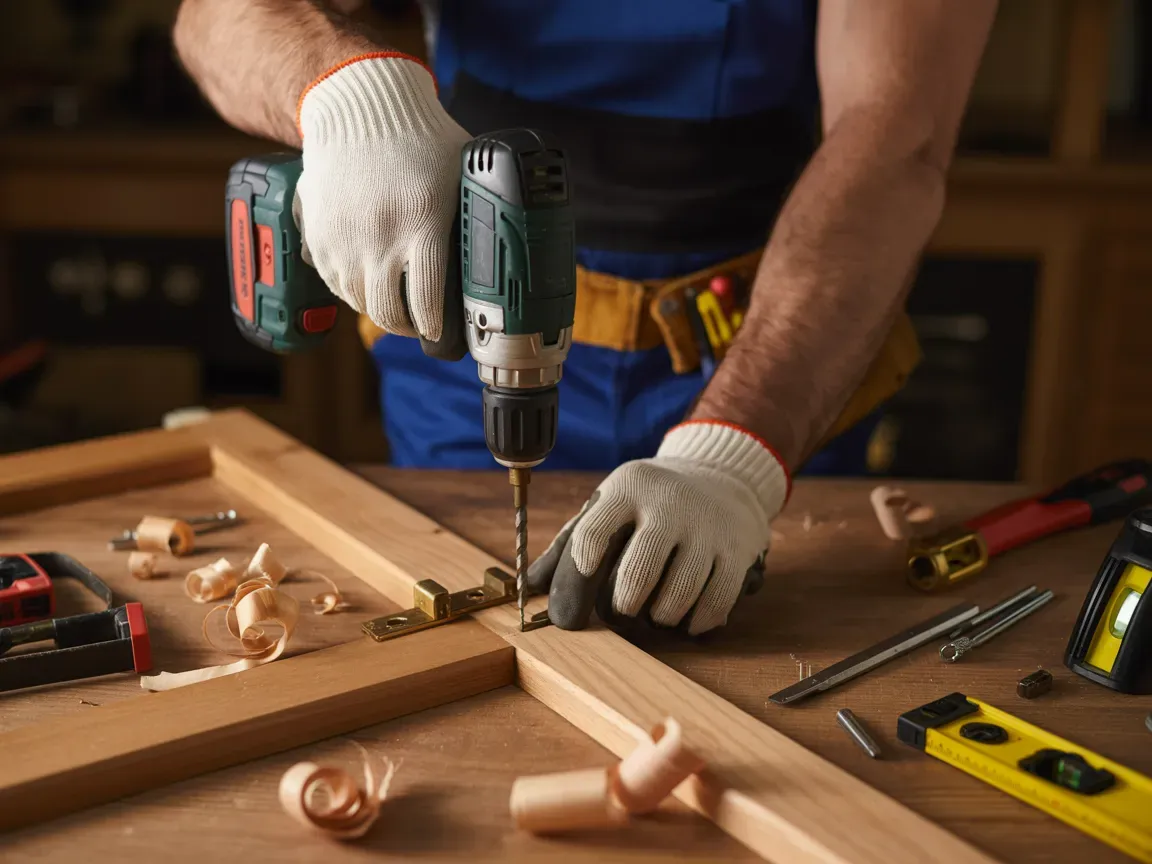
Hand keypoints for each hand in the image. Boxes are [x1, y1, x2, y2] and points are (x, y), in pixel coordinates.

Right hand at [294, 54, 471, 340]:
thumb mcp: (460, 174)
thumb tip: (495, 254)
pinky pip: (334, 284)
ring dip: (378, 311)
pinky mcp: (318, 235)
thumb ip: (473, 215)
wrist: (360, 108)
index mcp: (423, 223)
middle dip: (406, 328)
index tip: (440, 333)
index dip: (434, 328)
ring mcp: (345, 238)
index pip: (426, 301)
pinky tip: (367, 285)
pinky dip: (352, 292)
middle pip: (389, 312)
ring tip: (394, 307)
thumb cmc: (421, 139)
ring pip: (360, 303)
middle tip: (418, 325)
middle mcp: (380, 237)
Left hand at [527, 421, 789, 634]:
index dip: (578, 569)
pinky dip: (694, 623)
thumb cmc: (649, 503)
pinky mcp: (736, 553)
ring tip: (654, 611)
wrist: (721, 477)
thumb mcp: (609, 505)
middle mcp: (669, 506)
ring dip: (658, 618)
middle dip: (621, 607)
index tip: (576, 594)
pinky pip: (712, 606)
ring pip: (675, 599)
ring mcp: (706, 530)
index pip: (593, 531)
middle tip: (620, 611)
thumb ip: (569, 544)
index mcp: (628, 490)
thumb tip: (526, 589)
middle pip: (636, 575)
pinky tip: (685, 615)